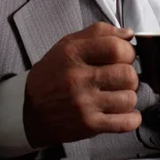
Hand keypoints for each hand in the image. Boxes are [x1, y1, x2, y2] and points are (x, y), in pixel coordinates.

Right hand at [23, 22, 140, 148]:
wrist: (27, 110)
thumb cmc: (52, 74)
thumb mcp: (67, 44)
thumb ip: (99, 33)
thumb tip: (129, 34)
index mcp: (73, 54)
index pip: (115, 48)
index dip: (128, 50)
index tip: (126, 55)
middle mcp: (78, 79)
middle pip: (127, 74)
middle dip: (131, 74)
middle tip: (122, 76)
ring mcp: (84, 104)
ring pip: (129, 98)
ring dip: (129, 95)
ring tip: (119, 93)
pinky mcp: (88, 126)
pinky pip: (124, 123)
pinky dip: (132, 118)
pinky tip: (124, 111)